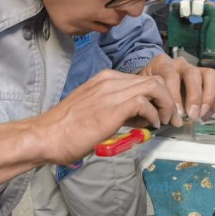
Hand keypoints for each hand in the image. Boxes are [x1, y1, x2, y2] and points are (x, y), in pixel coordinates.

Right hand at [32, 69, 176, 163]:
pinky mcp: (112, 108)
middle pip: (154, 79)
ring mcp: (111, 92)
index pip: (142, 79)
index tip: (158, 113)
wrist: (46, 136)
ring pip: (154, 86)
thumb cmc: (66, 130)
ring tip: (163, 121)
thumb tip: (139, 118)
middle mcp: (109, 80)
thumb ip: (116, 110)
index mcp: (104, 79)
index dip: (156, 96)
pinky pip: (144, 102)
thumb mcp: (94, 111)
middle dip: (167, 98)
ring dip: (165, 105)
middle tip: (168, 117)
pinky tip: (150, 125)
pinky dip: (153, 115)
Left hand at [138, 53, 214, 121]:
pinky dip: (213, 101)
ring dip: (208, 97)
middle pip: (192, 74)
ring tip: (202, 115)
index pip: (171, 76)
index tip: (176, 114)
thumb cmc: (149, 88)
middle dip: (194, 96)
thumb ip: (154, 102)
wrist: (153, 80)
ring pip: (209, 75)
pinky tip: (205, 115)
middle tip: (192, 116)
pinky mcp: (205, 76)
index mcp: (163, 63)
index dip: (175, 96)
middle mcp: (180, 63)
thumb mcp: (145, 91)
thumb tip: (169, 120)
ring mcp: (195, 68)